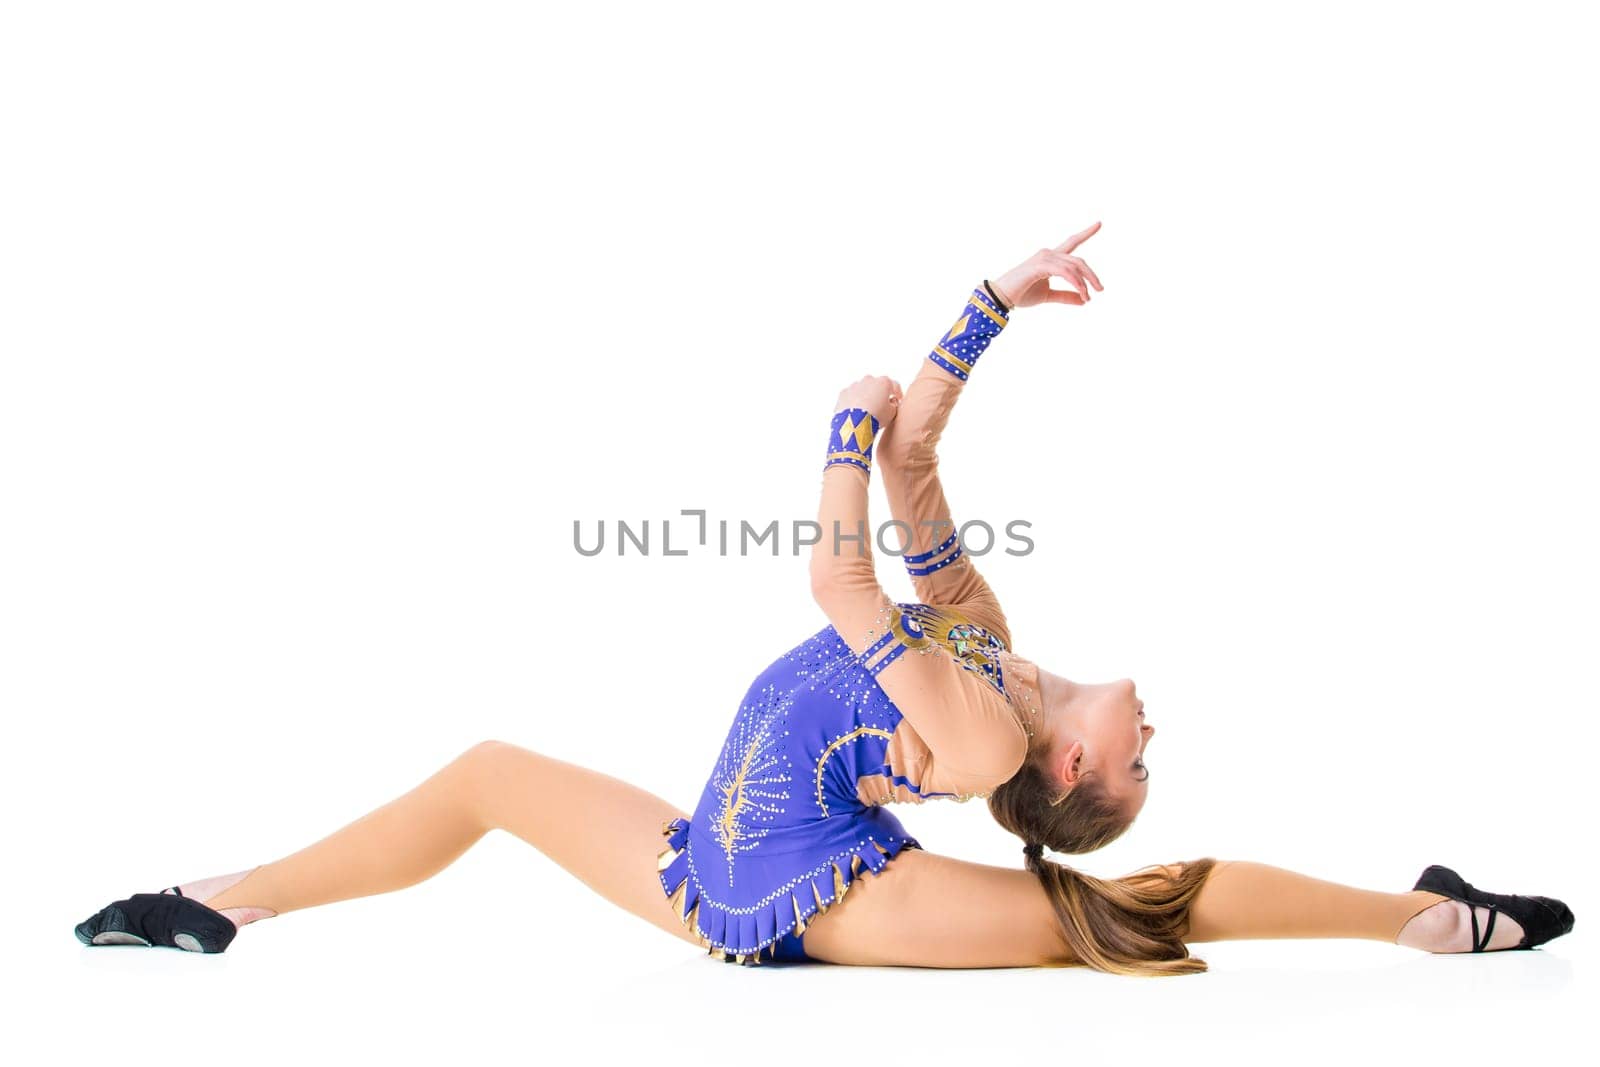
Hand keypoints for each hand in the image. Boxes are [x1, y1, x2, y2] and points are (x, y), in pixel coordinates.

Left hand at [833, 374, 902, 428]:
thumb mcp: (892, 413)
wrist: (855, 423)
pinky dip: (854, 401)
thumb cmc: (875, 417)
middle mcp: (869, 380)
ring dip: (865, 396)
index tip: (898, 400)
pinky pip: (851, 395)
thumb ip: (893, 405)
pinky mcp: (843, 393)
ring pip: (862, 389)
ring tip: (866, 410)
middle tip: (880, 405)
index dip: (898, 393)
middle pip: (877, 385)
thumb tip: (890, 403)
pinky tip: (856, 412)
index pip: (895, 385)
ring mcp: (855, 385)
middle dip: (879, 393)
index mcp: (884, 382)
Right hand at [990, 222, 1104, 308]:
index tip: (1099, 223)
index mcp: (1050, 258)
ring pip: (1073, 267)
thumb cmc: (1021, 294)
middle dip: (1092, 274)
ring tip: (1087, 297)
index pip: (1071, 243)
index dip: (1086, 233)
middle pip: (1078, 260)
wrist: (1001, 298)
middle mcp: (1048, 254)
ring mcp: (1044, 258)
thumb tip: (1084, 300)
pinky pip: (1065, 272)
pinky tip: (1081, 293)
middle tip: (1101, 289)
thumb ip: (1065, 296)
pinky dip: (1076, 282)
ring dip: (1084, 283)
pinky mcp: (1040, 265)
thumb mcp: (1047, 296)